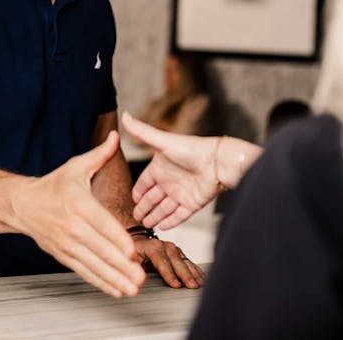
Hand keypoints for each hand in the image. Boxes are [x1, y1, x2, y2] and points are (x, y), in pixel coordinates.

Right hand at [15, 131, 145, 297]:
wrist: (21, 204)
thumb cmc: (54, 185)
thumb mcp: (76, 167)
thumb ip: (100, 154)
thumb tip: (116, 135)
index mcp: (78, 204)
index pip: (101, 224)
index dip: (117, 239)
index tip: (133, 252)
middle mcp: (72, 227)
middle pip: (99, 249)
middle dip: (121, 266)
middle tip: (140, 277)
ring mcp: (66, 244)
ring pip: (93, 265)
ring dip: (114, 278)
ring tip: (133, 289)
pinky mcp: (62, 256)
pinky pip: (83, 272)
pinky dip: (100, 282)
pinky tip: (117, 290)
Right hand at [123, 112, 220, 229]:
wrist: (217, 162)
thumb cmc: (191, 149)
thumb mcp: (162, 141)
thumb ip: (142, 132)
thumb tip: (125, 115)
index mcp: (161, 167)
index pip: (145, 182)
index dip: (138, 191)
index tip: (131, 199)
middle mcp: (170, 181)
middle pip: (152, 198)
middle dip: (143, 207)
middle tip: (134, 216)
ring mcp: (181, 193)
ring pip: (164, 209)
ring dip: (154, 216)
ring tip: (145, 224)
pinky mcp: (192, 204)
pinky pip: (178, 216)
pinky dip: (170, 222)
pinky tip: (162, 227)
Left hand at [133, 236, 204, 288]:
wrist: (140, 242)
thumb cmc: (133, 253)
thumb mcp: (128, 258)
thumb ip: (131, 268)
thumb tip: (134, 281)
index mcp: (152, 247)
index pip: (161, 261)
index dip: (169, 274)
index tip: (175, 285)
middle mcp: (165, 246)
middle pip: (177, 261)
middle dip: (185, 275)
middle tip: (192, 286)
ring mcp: (174, 250)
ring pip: (185, 262)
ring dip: (193, 273)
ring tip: (199, 284)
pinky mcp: (180, 254)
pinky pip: (189, 263)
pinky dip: (196, 271)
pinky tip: (202, 278)